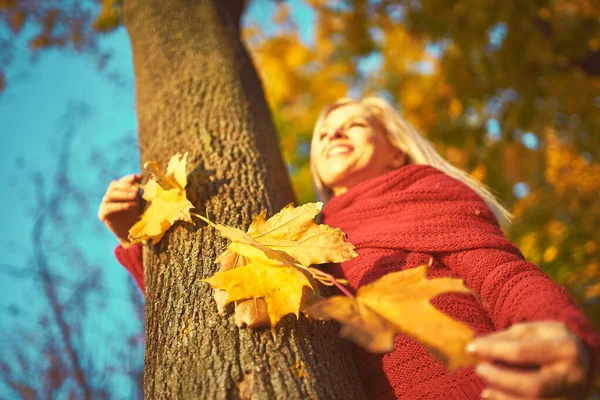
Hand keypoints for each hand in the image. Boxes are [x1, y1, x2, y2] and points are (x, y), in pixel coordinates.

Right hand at [98, 174, 141, 246]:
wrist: (132, 234)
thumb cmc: (137, 216)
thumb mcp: (139, 201)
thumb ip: (138, 190)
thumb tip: (141, 175)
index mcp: (118, 192)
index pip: (120, 182)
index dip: (128, 179)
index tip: (137, 177)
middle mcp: (109, 197)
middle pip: (114, 186)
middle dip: (126, 186)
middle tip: (137, 190)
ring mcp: (104, 205)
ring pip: (110, 195)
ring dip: (124, 195)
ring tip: (135, 198)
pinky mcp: (102, 215)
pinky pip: (109, 208)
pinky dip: (119, 206)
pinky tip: (128, 206)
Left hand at [467, 321, 589, 399]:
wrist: (580, 358)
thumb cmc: (550, 340)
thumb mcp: (532, 330)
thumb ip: (506, 337)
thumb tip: (478, 345)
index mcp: (564, 349)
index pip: (522, 352)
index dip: (493, 350)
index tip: (471, 348)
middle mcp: (571, 377)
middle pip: (531, 384)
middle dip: (499, 378)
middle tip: (479, 368)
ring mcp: (569, 397)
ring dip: (501, 394)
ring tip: (485, 382)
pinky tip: (491, 394)